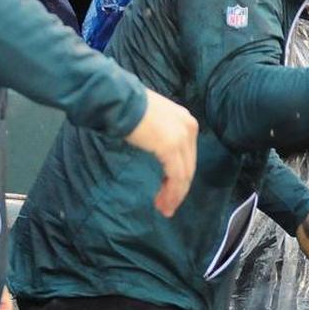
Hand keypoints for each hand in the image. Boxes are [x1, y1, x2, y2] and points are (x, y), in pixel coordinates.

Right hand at [124, 89, 198, 217]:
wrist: (119, 100)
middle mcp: (189, 128)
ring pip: (184, 175)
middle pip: (189, 166)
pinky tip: (164, 202)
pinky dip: (171, 192)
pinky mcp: (171, 148)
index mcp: (186, 121)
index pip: (187, 155)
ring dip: (174, 195)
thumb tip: (159, 150)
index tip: (169, 191)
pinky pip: (176, 177)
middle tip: (167, 206)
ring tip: (165, 209)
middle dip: (178, 189)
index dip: (180, 175)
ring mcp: (182, 138)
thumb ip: (162, 135)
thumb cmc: (128, 108)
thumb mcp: (154, 121)